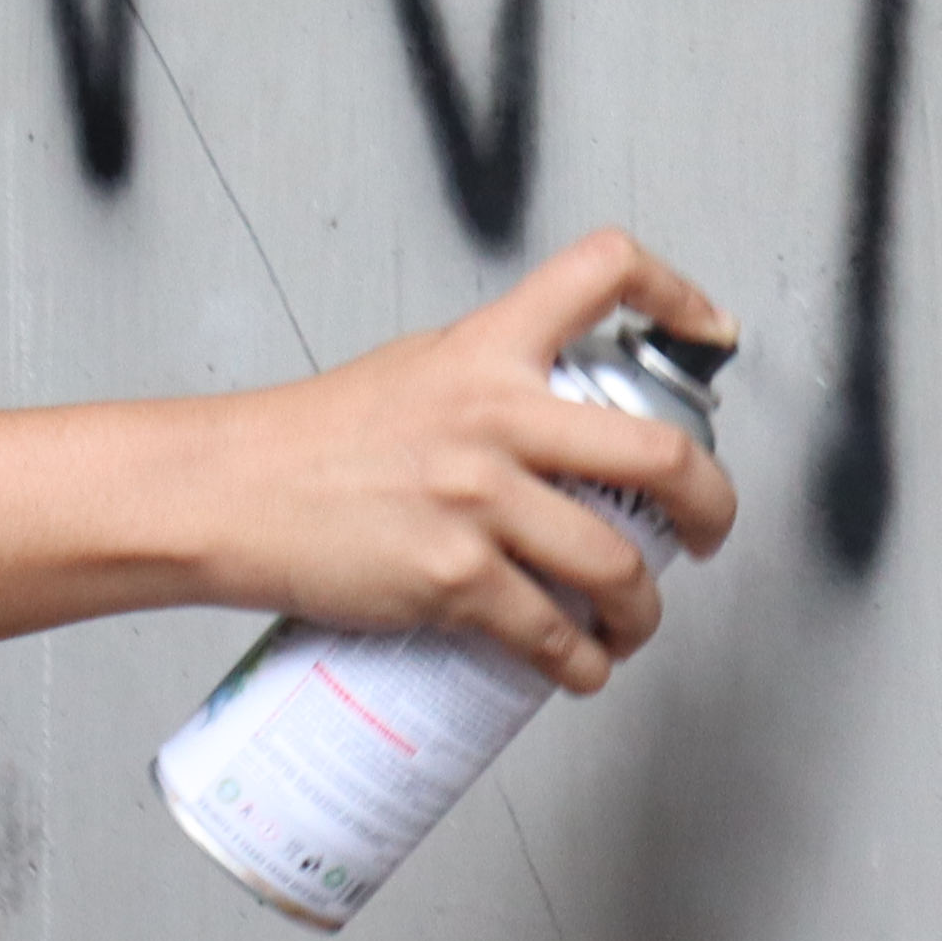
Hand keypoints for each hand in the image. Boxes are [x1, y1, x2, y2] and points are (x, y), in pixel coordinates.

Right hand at [189, 229, 741, 694]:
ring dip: (644, 614)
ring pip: (618, 568)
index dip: (679, 293)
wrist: (229, 492)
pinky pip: (553, 635)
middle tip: (707, 530)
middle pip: (662, 454)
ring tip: (632, 623)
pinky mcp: (452, 578)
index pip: (602, 273)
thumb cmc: (311, 440)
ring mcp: (476, 500)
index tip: (712, 331)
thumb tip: (564, 431)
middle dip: (711, 507)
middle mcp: (493, 415)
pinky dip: (582, 665)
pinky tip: (578, 667)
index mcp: (486, 350)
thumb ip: (494, 383)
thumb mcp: (415, 373)